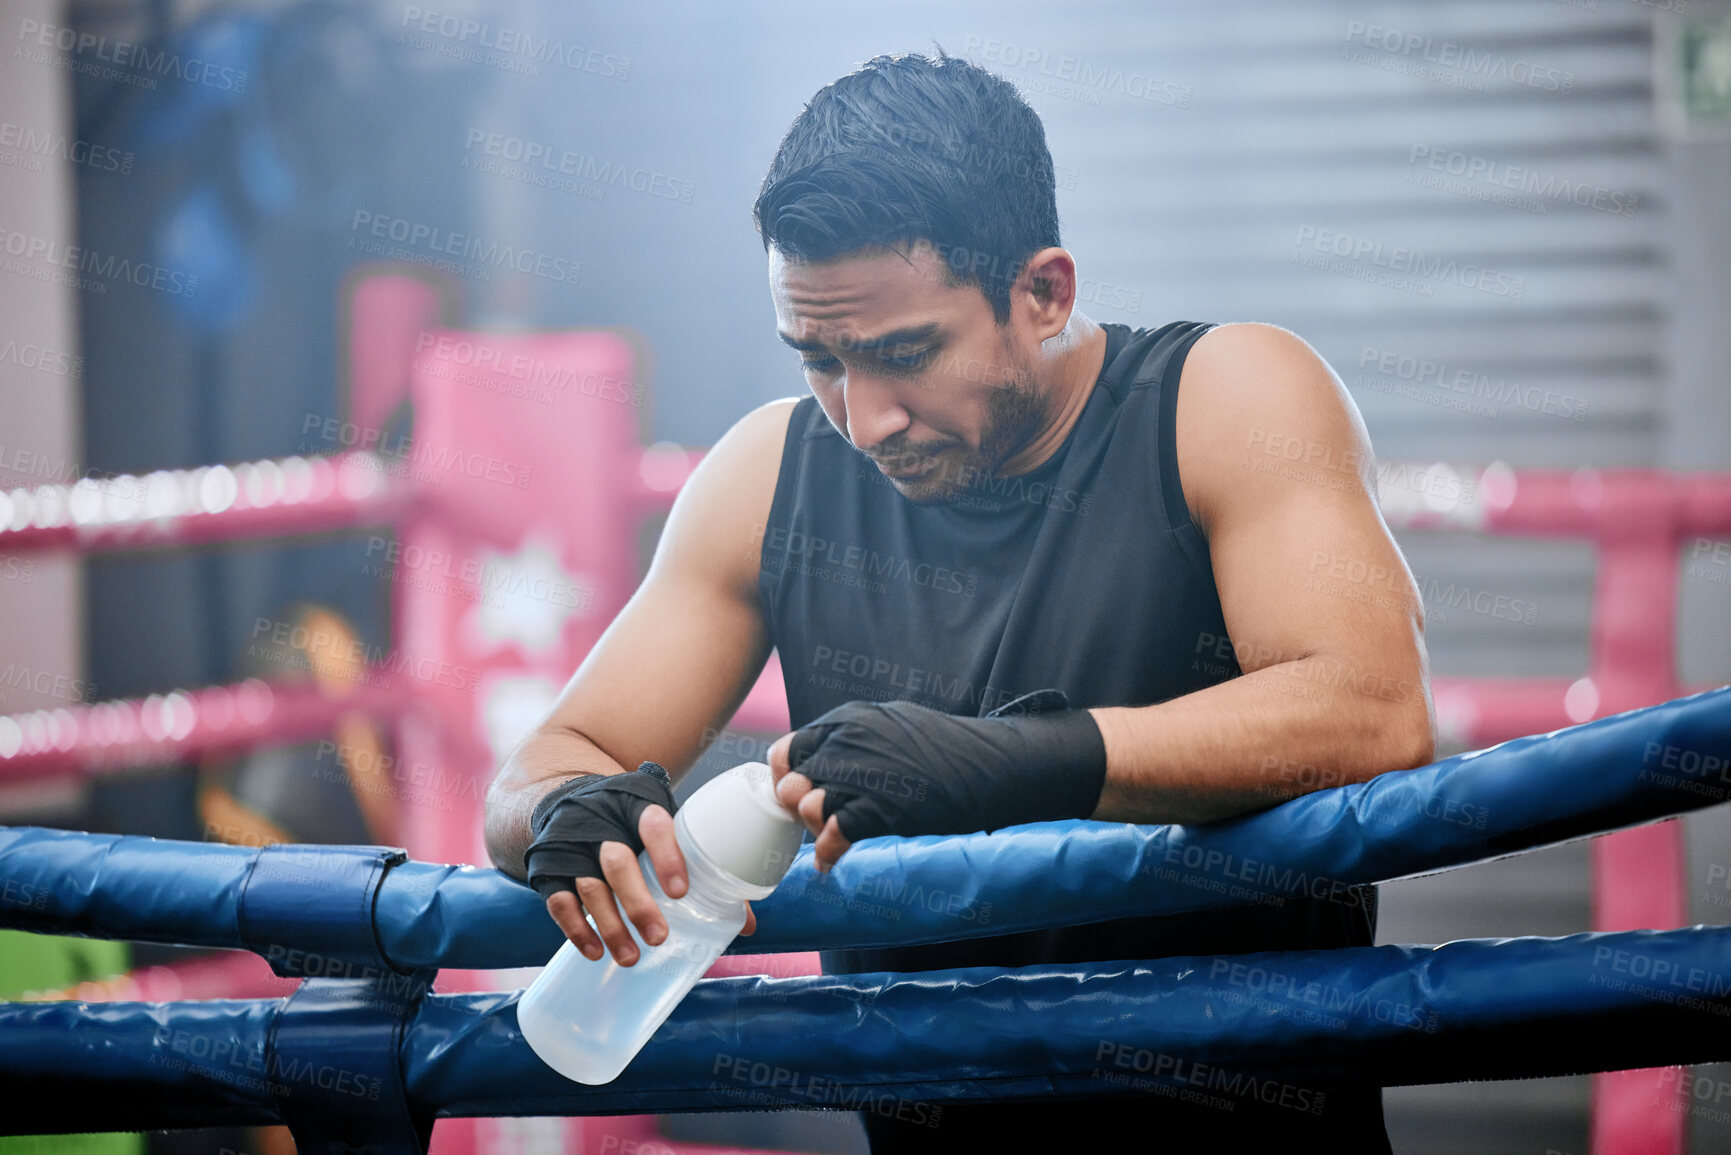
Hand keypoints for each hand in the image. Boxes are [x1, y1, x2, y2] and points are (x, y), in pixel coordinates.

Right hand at [525, 763, 755, 965]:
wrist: (567, 797)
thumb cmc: (631, 820)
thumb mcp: (663, 826)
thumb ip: (700, 865)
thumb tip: (747, 923)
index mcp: (636, 803)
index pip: (653, 823)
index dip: (668, 856)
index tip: (681, 892)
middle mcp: (600, 821)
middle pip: (617, 861)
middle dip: (638, 903)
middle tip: (659, 938)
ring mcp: (570, 844)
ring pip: (589, 886)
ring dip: (610, 925)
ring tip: (632, 957)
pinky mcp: (547, 866)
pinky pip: (558, 901)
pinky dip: (577, 929)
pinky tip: (595, 951)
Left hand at [769, 690, 1107, 873]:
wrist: (991, 766)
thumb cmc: (947, 750)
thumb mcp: (893, 725)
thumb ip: (853, 740)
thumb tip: (820, 764)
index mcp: (848, 719)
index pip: (788, 749)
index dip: (787, 776)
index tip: (798, 793)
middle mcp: (848, 743)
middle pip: (791, 782)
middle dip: (798, 806)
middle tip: (819, 819)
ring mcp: (862, 775)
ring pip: (806, 807)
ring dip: (814, 829)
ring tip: (833, 836)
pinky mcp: (878, 809)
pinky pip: (830, 836)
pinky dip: (827, 854)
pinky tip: (832, 861)